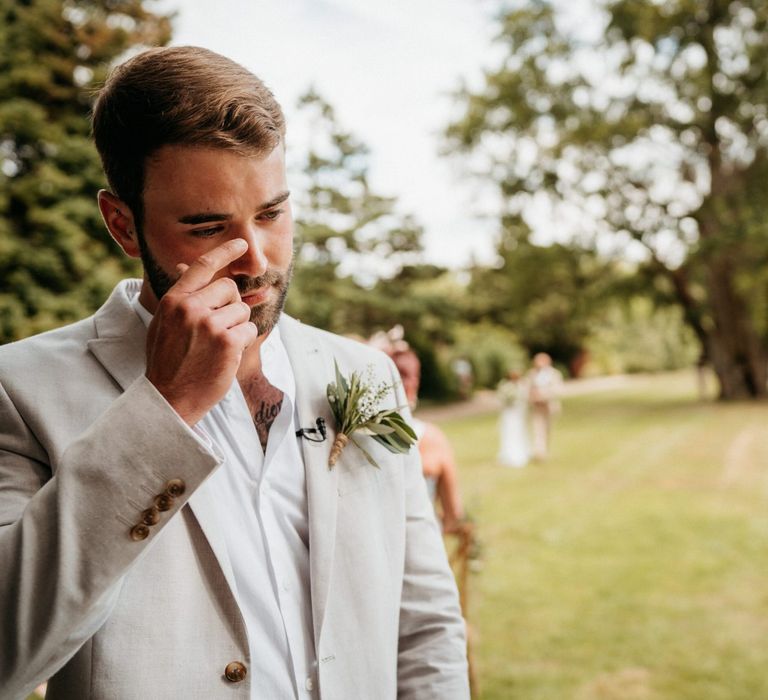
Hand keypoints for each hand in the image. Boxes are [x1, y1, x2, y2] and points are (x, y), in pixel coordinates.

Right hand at [145, 239, 258, 425]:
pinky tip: (226, 356)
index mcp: (173, 300)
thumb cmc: (167, 362)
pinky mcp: (227, 341)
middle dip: (231, 305)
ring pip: (242, 310)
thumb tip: (189, 267)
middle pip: (229, 288)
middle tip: (218, 329)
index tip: (241, 243)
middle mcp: (190, 307)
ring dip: (237, 327)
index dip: (225, 252)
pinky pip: (249, 329)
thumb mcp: (164, 323)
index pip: (203, 266)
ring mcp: (209, 324)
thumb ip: (180, 297)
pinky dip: (243, 342)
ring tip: (217, 347)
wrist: (168, 399)